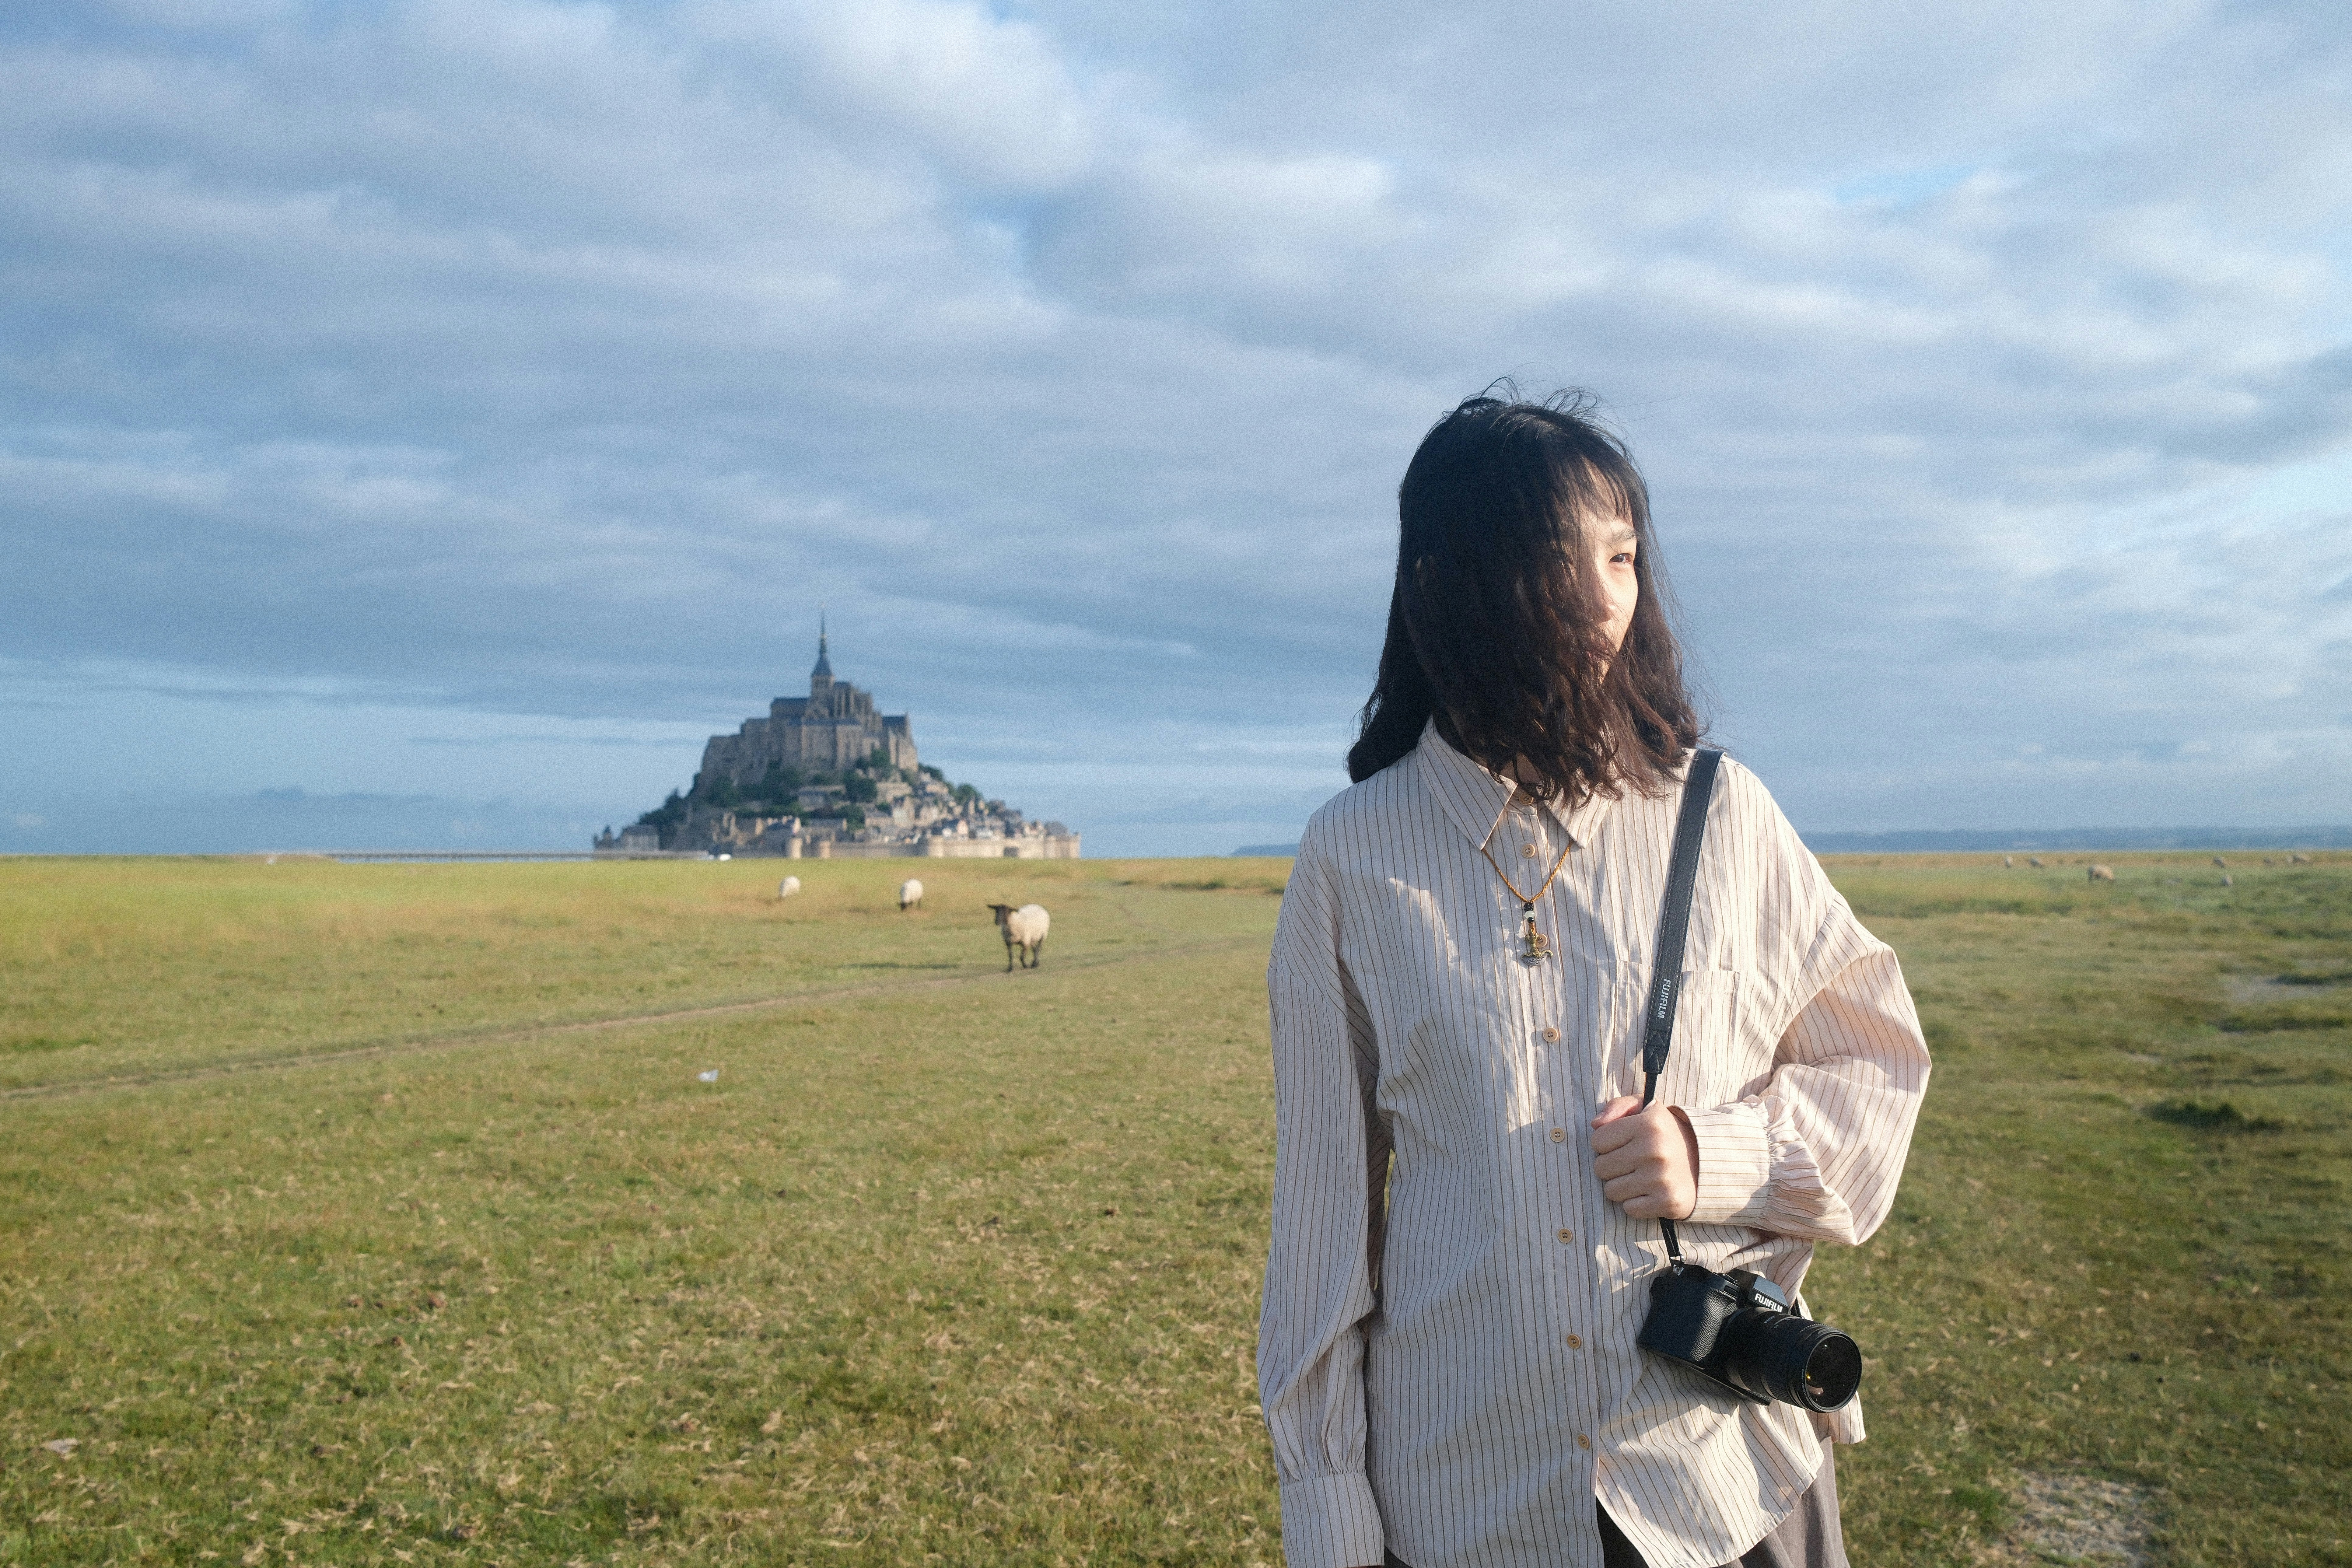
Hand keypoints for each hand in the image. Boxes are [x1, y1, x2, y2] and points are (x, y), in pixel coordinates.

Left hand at [1589, 1097, 1698, 1219]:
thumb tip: (1595, 1124)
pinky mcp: (1667, 1202)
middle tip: (1632, 1163)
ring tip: (1641, 1177)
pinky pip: (1629, 1209)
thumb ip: (1617, 1107)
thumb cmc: (1665, 1134)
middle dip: (1612, 1167)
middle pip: (1600, 1168)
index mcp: (1648, 1125)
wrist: (1706, 1162)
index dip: (1607, 1144)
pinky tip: (1650, 1192)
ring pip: (1611, 1191)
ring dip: (1622, 1186)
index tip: (1624, 1144)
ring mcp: (1661, 1178)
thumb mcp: (1646, 1109)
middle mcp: (1655, 1150)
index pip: (1597, 1140)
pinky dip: (1636, 1204)